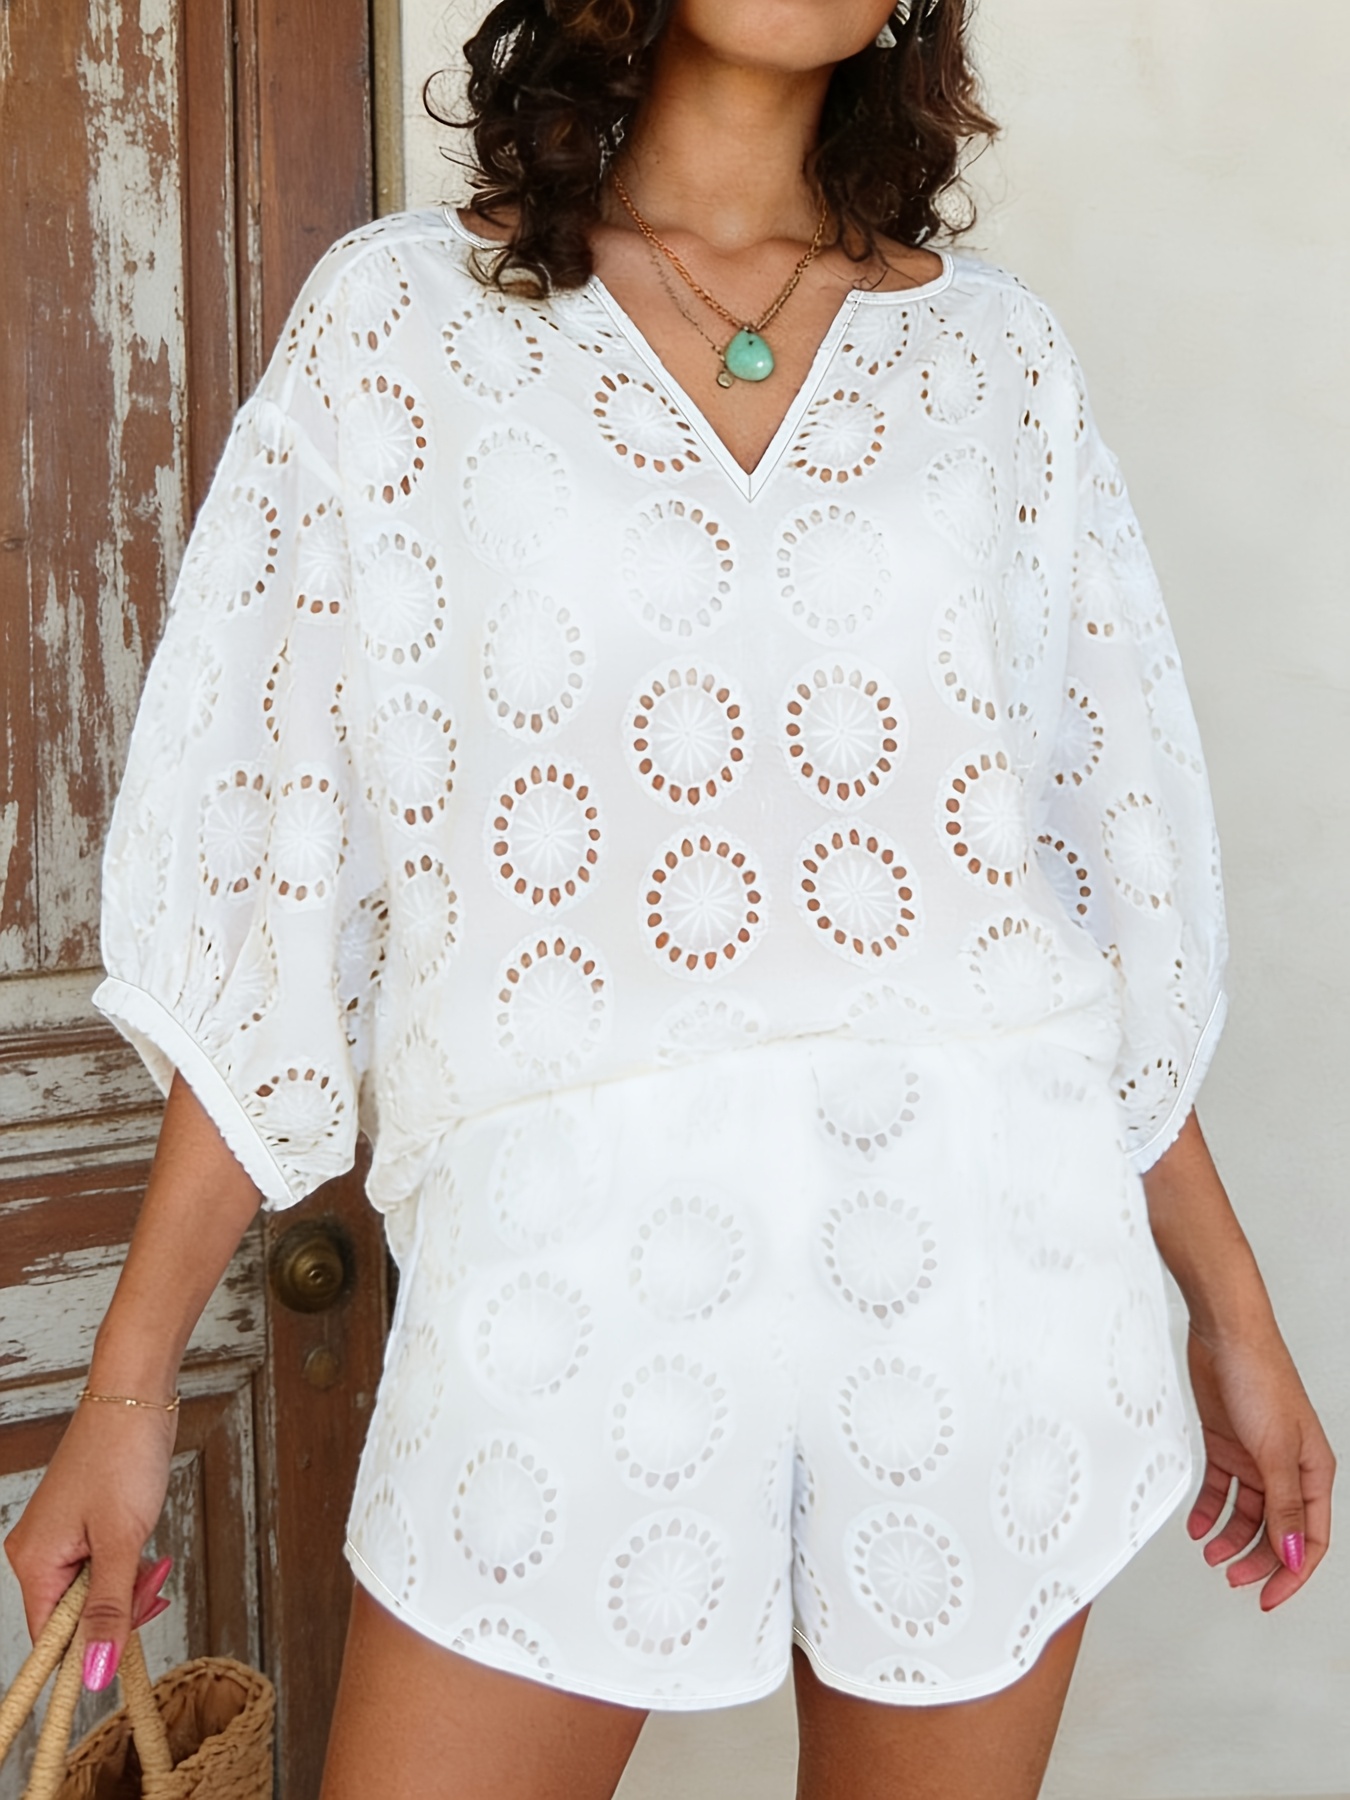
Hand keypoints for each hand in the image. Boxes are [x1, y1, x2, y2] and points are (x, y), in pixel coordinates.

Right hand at [3, 1399, 177, 1685]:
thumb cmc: (123, 1455)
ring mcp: (60, 1537)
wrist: (135, 1394)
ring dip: (129, 1586)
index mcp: (34, 1561)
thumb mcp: (123, 1540)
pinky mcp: (83, 1523)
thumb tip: (95, 1671)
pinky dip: (127, 1565)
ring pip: (93, 1590)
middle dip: (120, 1609)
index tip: (126, 1646)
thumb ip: (110, 1609)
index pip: (48, 1637)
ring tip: (156, 1563)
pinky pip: (102, 1565)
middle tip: (154, 1584)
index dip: (89, 1649)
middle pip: (74, 1616)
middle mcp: (38, 1552)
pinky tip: (148, 1552)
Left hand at [1185, 1318, 1334, 1608]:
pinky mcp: (1227, 1442)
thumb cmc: (1261, 1377)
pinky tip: (1196, 1524)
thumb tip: (1294, 1556)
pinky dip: (1210, 1509)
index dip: (1293, 1573)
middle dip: (1256, 1559)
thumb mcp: (1275, 1451)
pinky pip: (1221, 1488)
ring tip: (1209, 1553)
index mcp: (1314, 1472)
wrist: (1225, 1333)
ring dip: (1230, 1536)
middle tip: (1231, 1577)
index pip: (1311, 1538)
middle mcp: (1287, 1467)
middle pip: (1278, 1530)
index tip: (1269, 1597)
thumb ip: (1284, 1506)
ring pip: (1248, 1513)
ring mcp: (1256, 1455)